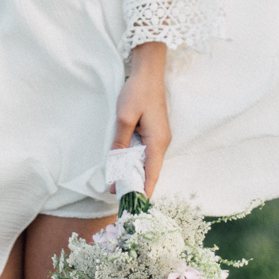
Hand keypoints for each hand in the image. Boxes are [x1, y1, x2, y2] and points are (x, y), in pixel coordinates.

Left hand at [111, 40, 170, 198]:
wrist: (148, 71)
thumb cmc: (137, 93)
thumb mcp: (124, 118)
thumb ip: (120, 142)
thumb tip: (115, 165)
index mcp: (158, 142)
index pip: (152, 175)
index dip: (143, 191)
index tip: (134, 206)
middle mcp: (162, 143)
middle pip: (151, 171)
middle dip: (137, 185)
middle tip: (119, 198)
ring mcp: (160, 137)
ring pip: (149, 162)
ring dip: (136, 173)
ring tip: (119, 185)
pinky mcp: (155, 131)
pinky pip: (147, 152)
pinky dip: (137, 161)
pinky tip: (125, 165)